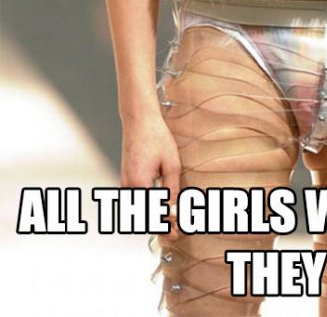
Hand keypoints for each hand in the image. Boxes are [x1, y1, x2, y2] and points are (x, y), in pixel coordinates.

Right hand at [121, 113, 180, 239]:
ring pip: (136, 210)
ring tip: (170, 221)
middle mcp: (128, 187)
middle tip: (175, 231)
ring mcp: (124, 183)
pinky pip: (134, 200)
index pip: (150, 216)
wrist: (139, 120)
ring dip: (152, 217)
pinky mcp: (126, 179)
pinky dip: (146, 207)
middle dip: (157, 227)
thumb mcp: (171, 164)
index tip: (176, 233)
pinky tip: (159, 206)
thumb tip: (173, 211)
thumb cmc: (156, 137)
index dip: (164, 228)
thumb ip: (172, 190)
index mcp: (139, 185)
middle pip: (141, 218)